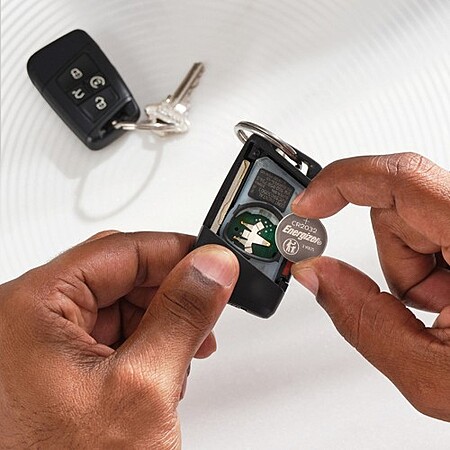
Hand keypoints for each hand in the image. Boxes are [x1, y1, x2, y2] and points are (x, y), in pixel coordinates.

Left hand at [0, 231, 238, 447]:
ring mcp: (45, 344)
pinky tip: (162, 371)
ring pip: (121, 304)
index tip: (214, 260)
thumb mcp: (142, 387)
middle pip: (120, 275)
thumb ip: (182, 314)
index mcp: (33, 307)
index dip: (175, 251)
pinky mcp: (60, 366)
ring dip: (161, 322)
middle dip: (170, 293)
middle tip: (207, 309)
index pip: (120, 250)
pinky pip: (113, 334)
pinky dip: (146, 345)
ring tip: (185, 354)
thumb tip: (213, 266)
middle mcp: (32, 319)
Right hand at [291, 153, 449, 420]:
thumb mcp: (433, 377)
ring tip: (444, 312)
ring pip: (410, 224)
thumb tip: (314, 272)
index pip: (402, 177)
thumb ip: (362, 320)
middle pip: (399, 210)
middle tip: (414, 307)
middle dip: (391, 261)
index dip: (341, 183)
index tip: (308, 205)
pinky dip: (427, 270)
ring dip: (412, 272)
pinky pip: (430, 235)